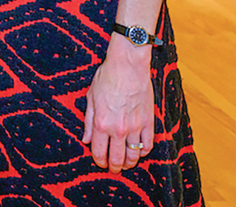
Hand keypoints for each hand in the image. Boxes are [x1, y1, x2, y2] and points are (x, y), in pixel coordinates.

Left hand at [82, 38, 154, 171]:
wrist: (128, 66)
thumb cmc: (107, 79)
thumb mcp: (90, 99)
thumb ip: (88, 122)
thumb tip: (86, 140)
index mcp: (101, 123)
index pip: (99, 151)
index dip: (99, 161)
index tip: (100, 163)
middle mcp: (118, 129)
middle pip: (118, 158)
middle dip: (115, 166)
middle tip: (114, 169)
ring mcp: (136, 126)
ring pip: (134, 154)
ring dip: (130, 162)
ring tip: (127, 164)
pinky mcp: (149, 122)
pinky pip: (148, 144)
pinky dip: (144, 151)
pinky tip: (140, 151)